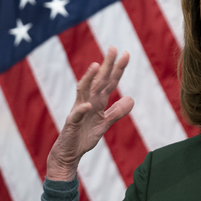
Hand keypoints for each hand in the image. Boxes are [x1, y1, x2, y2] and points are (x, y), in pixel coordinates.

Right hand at [46, 46, 134, 180]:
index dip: (118, 69)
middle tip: (113, 48)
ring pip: (83, 91)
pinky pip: (76, 115)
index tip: (126, 53)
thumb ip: (117, 111)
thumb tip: (131, 99)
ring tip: (97, 66)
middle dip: (106, 65)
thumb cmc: (84, 136)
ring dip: (89, 79)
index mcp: (97, 101)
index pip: (109, 82)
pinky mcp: (72, 124)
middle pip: (98, 81)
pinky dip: (81, 109)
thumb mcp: (105, 123)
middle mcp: (87, 101)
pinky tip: (88, 105)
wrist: (69, 152)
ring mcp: (79, 111)